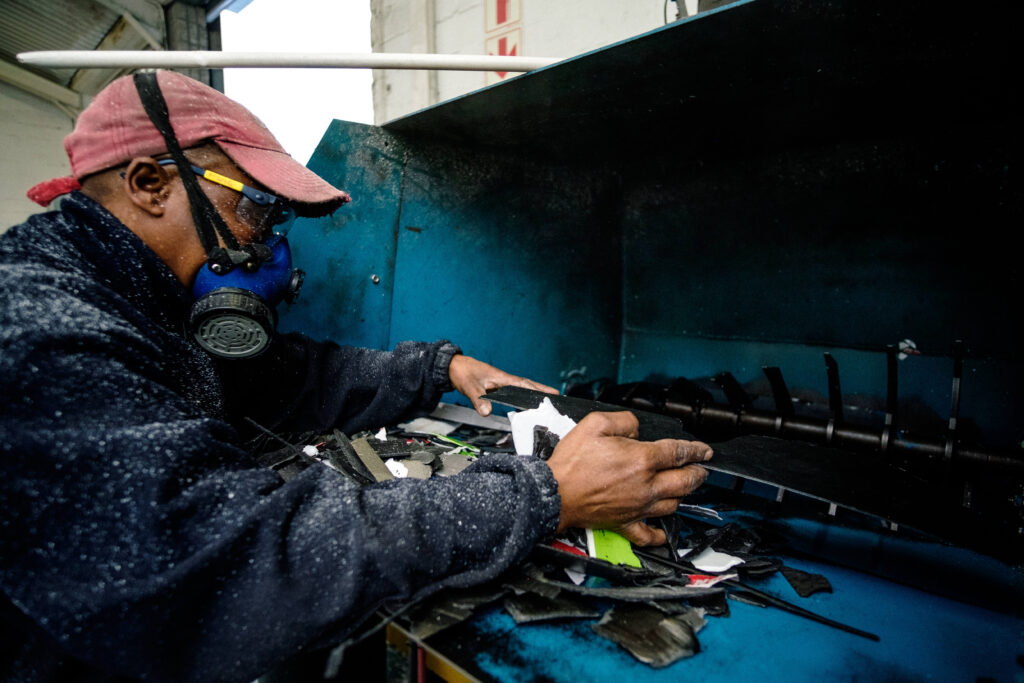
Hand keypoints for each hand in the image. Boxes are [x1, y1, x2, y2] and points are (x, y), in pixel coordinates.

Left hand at [448, 354, 557, 415]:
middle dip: (544, 391)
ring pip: (524, 388)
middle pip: (529, 386)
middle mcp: (506, 380)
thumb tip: (487, 412)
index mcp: (503, 379)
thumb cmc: (464, 373)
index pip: (525, 385)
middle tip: (559, 397)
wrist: (455, 367)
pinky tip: (527, 404)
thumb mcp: (470, 388)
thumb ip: (479, 400)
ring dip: (536, 393)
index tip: (553, 394)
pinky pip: (516, 392)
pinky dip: (524, 396)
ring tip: (549, 401)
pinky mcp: (499, 386)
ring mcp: (503, 383)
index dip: (539, 390)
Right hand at [545, 410, 711, 545]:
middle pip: (685, 481)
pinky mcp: (625, 524)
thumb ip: (623, 420)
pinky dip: (660, 534)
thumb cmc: (571, 463)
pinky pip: (649, 534)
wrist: (554, 493)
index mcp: (641, 460)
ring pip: (673, 505)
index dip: (696, 450)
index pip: (679, 452)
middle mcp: (645, 486)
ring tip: (684, 488)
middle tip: (702, 468)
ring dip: (683, 495)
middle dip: (698, 473)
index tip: (704, 450)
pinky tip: (664, 531)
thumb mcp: (595, 425)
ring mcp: (638, 508)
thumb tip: (636, 427)